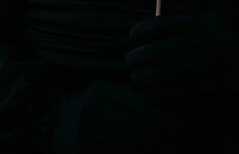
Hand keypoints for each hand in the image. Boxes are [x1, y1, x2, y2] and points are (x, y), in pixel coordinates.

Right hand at [52, 79, 186, 153]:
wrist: (56, 125)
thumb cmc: (92, 111)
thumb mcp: (108, 98)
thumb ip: (132, 103)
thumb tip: (170, 117)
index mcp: (102, 90)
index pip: (135, 102)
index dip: (160, 116)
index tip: (180, 127)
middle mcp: (91, 108)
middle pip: (132, 126)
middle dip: (159, 139)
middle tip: (181, 148)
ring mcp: (84, 132)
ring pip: (124, 144)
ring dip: (148, 151)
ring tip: (170, 153)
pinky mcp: (81, 150)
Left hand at [126, 13, 238, 100]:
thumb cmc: (226, 38)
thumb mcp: (209, 23)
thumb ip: (185, 25)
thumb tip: (151, 28)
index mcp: (204, 21)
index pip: (169, 24)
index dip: (148, 29)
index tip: (131, 35)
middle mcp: (207, 39)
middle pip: (168, 47)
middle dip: (145, 54)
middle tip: (128, 60)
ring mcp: (213, 60)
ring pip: (175, 68)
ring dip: (152, 74)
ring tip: (136, 78)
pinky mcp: (218, 81)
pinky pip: (188, 86)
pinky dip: (168, 90)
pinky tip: (154, 92)